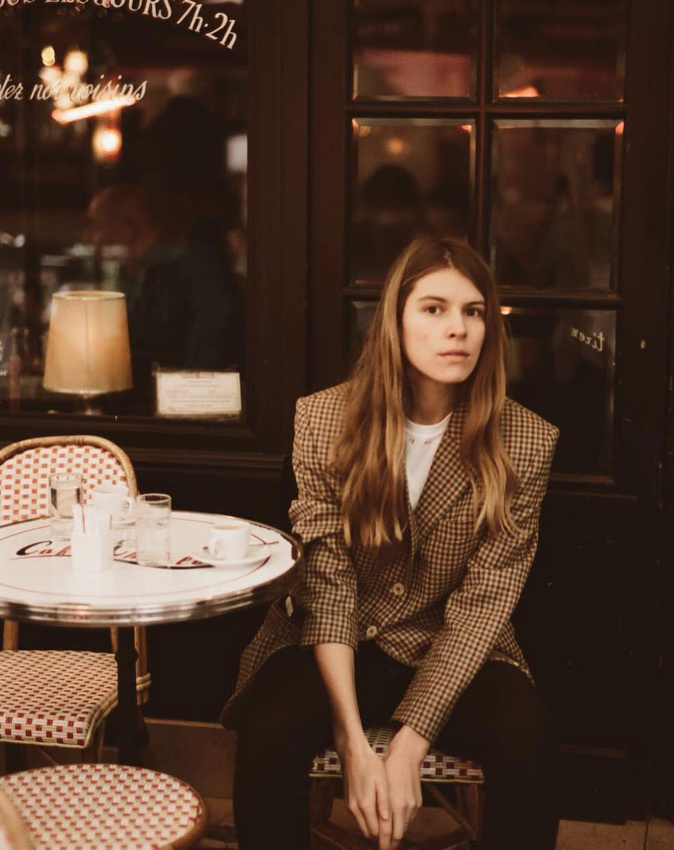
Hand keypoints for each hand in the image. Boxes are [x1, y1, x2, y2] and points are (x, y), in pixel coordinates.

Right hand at [337, 733, 391, 845]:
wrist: (353, 754)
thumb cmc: (370, 765)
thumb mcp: (381, 782)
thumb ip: (384, 803)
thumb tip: (387, 821)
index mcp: (365, 804)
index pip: (376, 831)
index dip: (385, 840)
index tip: (392, 848)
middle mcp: (356, 808)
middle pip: (368, 832)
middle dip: (380, 838)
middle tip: (392, 841)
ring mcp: (351, 806)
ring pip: (363, 826)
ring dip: (374, 829)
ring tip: (387, 830)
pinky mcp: (349, 802)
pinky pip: (359, 818)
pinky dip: (368, 821)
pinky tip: (377, 816)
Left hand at [382, 726, 429, 848]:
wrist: (406, 756)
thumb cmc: (389, 769)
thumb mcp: (380, 788)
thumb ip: (379, 807)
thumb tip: (374, 824)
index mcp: (394, 805)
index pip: (390, 832)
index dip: (385, 843)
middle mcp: (405, 808)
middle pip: (399, 834)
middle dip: (391, 843)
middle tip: (384, 848)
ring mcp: (413, 806)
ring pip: (405, 827)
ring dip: (397, 833)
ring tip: (389, 838)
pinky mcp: (418, 802)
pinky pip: (410, 818)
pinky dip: (402, 822)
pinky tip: (396, 822)